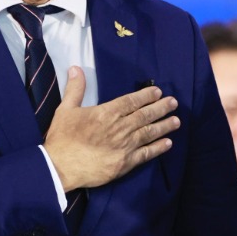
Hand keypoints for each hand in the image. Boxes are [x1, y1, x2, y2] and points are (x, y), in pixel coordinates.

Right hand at [43, 67, 179, 190]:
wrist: (60, 167)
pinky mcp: (125, 163)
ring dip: (164, 126)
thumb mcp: (65, 110)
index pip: (131, 101)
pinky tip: (168, 143)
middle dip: (161, 108)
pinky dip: (158, 148)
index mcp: (106, 113)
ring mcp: (124, 146)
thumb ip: (75, 89)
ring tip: (176, 121)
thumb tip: (76, 68)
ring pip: (149, 133)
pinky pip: (146, 154)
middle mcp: (120, 128)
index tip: (158, 92)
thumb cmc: (62, 138)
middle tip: (174, 103)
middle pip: (145, 115)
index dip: (146, 96)